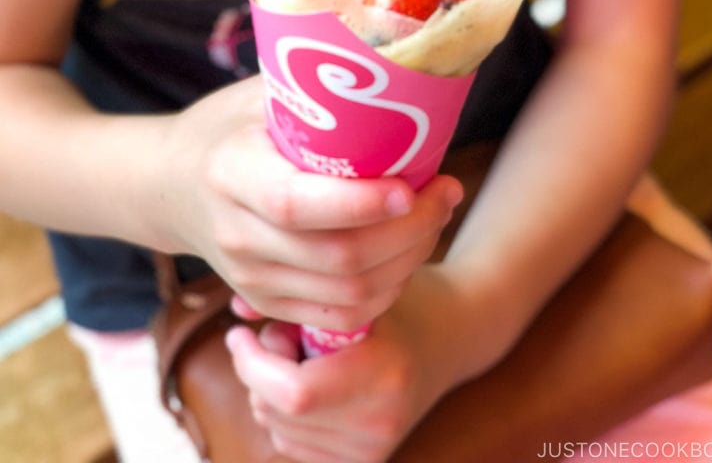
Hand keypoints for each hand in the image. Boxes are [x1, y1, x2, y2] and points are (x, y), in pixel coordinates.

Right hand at [160, 77, 462, 329]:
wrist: (169, 185)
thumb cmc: (227, 126)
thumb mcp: (258, 94)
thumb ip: (313, 87)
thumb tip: (392, 60)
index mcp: (230, 173)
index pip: (295, 203)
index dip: (359, 203)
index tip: (411, 185)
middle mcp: (237, 235)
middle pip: (337, 257)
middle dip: (410, 230)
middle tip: (447, 191)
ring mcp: (251, 279)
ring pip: (349, 293)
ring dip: (409, 259)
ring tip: (437, 215)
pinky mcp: (267, 303)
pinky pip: (342, 316)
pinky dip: (388, 289)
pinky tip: (407, 251)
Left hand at [226, 267, 465, 462]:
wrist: (453, 334)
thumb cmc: (400, 299)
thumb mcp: (356, 287)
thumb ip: (298, 298)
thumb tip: (236, 308)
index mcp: (383, 373)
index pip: (294, 392)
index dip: (254, 365)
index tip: (240, 333)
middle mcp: (380, 421)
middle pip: (278, 412)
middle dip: (259, 372)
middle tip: (280, 335)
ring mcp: (374, 449)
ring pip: (278, 431)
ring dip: (270, 394)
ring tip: (302, 357)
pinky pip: (293, 447)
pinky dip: (286, 416)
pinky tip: (312, 384)